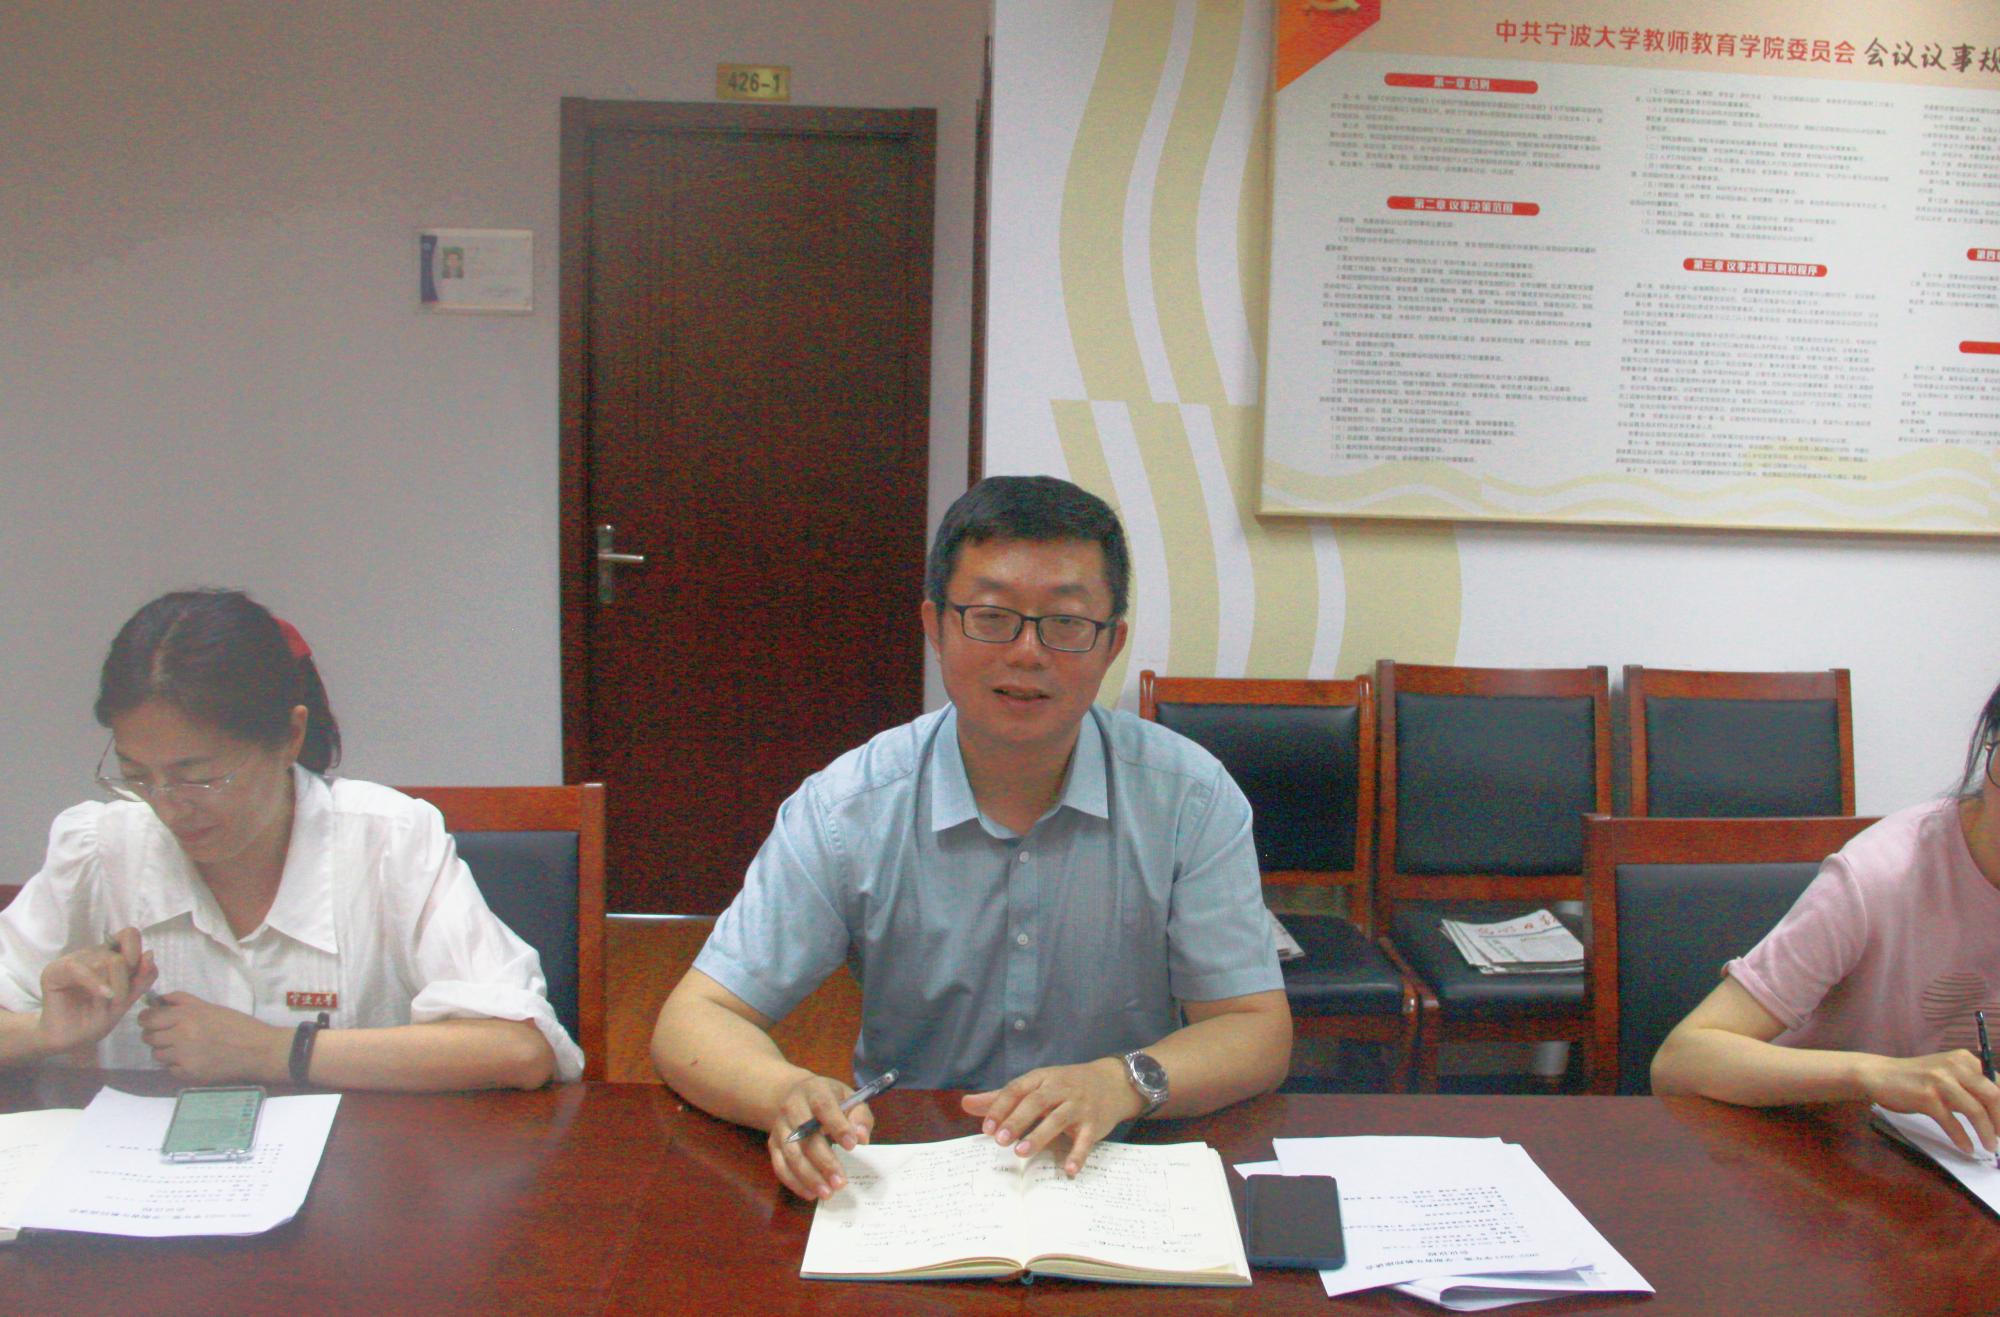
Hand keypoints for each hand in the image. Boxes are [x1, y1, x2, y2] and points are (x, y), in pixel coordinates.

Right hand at [34, 929, 156, 1055]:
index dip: (137, 952)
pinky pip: (79, 968)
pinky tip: (105, 996)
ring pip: (106, 961)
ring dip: (116, 987)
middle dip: (128, 981)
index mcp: (109, 954)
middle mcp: (92, 953)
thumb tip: (150, 953)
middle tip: (121, 1000)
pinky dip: (97, 983)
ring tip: (110, 1004)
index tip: (137, 974)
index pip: (129, 935)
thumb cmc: (98, 1017)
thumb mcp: (129, 998)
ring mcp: (73, 960)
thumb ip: (142, 977)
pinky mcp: (54, 971)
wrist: (71, 1039)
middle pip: (120, 954)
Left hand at [138, 994, 289, 1084]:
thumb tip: (158, 999)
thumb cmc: (236, 1024)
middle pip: (149, 1037)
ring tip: (184, 1048)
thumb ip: (182, 1000)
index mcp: (187, 1015)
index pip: (148, 1018)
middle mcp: (181, 1035)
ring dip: (166, 1051)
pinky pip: (170, 1069)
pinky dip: (178, 1065)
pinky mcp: (188, 1073)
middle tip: (169, 1035)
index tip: (151, 1021)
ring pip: (157, 1054)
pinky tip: (193, 1060)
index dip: (147, 1019)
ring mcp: (184, 1056)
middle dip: (155, 1035)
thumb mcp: (210, 1006)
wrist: (257, 1050)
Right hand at [767, 1073, 875, 1199]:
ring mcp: (780, 1127)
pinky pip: (779, 1166)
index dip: (837, 1126)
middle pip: (805, 1136)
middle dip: (824, 1161)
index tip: (852, 1146)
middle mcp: (793, 1108)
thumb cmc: (830, 1100)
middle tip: (841, 1182)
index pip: (824, 1106)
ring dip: (809, 1177)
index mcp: (815, 1091)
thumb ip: (860, 1117)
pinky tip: (811, 1193)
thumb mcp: (850, 1099)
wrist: (796, 1095)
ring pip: (791, 1154)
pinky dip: (794, 1182)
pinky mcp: (773, 1144)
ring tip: (828, 1193)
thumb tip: (860, 1137)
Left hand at [961, 1057, 1144, 1176]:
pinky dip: (1078, 1155)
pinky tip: (1068, 1170)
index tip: (987, 1128)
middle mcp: (1061, 1089)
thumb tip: (965, 1104)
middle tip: (1000, 1140)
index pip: (1017, 1089)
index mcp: (1042, 1078)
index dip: (1001, 1107)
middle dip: (1017, 1121)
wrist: (1112, 1082)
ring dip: (1040, 1136)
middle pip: (1037, 1102)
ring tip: (1021, 1152)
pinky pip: (1086, 1140)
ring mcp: (1079, 1106)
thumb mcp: (1035, 1085)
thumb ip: (1001, 1097)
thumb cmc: (1065, 1086)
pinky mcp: (1094, 1124)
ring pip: (1058, 1119)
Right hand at [1857, 1050, 1999, 1155]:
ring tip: (1991, 1148)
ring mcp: (1940, 1081)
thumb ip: (1971, 1087)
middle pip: (1993, 1096)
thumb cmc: (1916, 1078)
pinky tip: (1967, 1148)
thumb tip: (1998, 1112)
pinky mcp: (1926, 1097)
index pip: (1998, 1083)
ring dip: (1986, 1133)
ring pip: (1975, 1111)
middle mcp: (1955, 1066)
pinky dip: (1962, 1138)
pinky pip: (1952, 1122)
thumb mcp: (1948, 1077)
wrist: (1879, 1075)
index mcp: (1965, 1060)